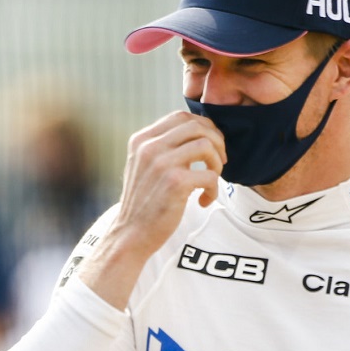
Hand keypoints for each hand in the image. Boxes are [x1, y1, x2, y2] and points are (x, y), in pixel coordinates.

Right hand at [110, 110, 225, 258]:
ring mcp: (161, 164)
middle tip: (218, 161)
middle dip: (216, 141)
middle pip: (196, 126)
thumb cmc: (143, 201)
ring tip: (212, 179)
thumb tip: (199, 132)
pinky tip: (204, 200)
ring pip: (206, 145)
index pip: (180, 117)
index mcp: (141, 140)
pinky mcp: (175, 183)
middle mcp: (149, 147)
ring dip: (217, 163)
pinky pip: (210, 175)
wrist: (130, 234)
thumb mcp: (144, 166)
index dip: (203, 126)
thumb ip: (163, 146)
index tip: (210, 145)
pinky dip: (214, 189)